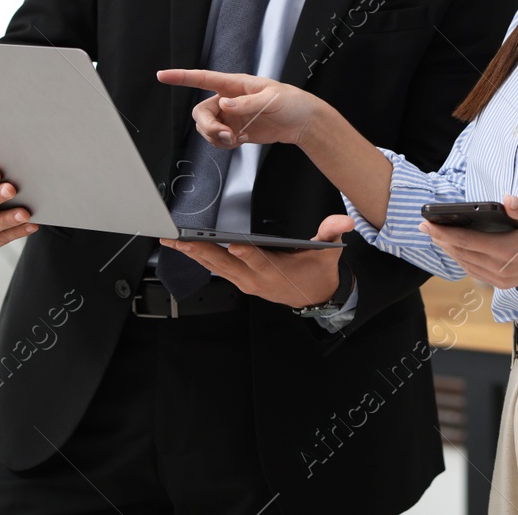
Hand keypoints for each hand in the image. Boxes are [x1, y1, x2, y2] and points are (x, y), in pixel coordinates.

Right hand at [155, 69, 324, 147]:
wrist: (302, 122)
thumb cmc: (291, 102)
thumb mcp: (272, 98)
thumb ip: (247, 102)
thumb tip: (224, 105)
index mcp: (235, 84)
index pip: (203, 79)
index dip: (181, 77)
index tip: (162, 75)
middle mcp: (228, 99)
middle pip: (200, 113)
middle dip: (208, 126)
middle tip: (225, 135)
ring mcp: (230, 116)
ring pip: (207, 128)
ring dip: (216, 138)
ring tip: (236, 140)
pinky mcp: (235, 131)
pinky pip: (218, 140)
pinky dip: (223, 145)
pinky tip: (240, 141)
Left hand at [160, 215, 353, 308]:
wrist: (313, 296)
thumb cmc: (316, 272)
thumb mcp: (329, 252)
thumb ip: (332, 233)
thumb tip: (343, 220)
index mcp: (276, 272)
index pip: (260, 261)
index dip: (247, 254)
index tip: (234, 246)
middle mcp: (256, 279)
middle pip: (226, 265)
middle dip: (202, 251)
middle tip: (181, 239)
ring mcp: (245, 282)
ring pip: (215, 268)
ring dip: (193, 254)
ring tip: (173, 241)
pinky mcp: (240, 281)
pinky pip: (216, 270)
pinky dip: (199, 259)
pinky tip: (185, 248)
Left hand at [420, 196, 517, 288]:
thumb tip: (507, 200)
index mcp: (507, 251)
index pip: (466, 241)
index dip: (444, 232)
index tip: (427, 224)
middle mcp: (501, 269)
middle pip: (462, 253)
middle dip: (441, 240)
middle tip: (423, 227)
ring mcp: (502, 278)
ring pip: (467, 265)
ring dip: (450, 251)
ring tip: (436, 237)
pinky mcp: (505, 282)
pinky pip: (476, 272)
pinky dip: (463, 261)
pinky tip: (456, 251)